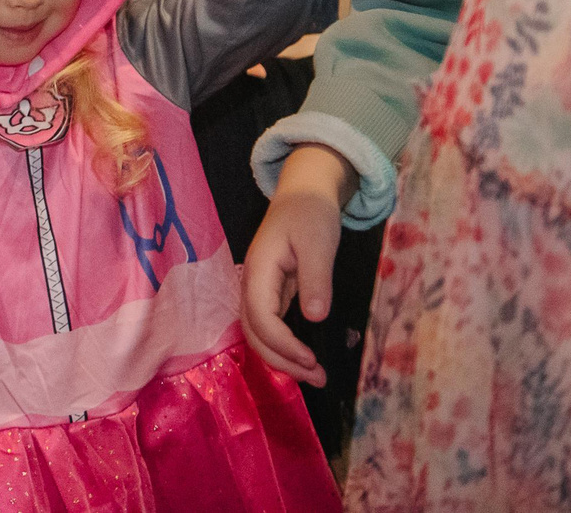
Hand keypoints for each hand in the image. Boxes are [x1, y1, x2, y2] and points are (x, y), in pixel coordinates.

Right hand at [241, 144, 356, 384]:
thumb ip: (316, 278)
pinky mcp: (272, 291)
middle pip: (253, 332)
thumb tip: (315, 317)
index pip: (260, 317)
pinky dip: (284, 346)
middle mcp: (252, 283)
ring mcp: (260, 288)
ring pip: (259, 332)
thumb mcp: (318, 243)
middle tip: (318, 377)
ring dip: (282, 357)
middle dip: (281, 360)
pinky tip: (305, 357)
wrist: (304, 193)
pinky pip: (270, 326)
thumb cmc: (310, 214)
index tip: (312, 360)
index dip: (283, 344)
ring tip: (315, 375)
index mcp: (259, 270)